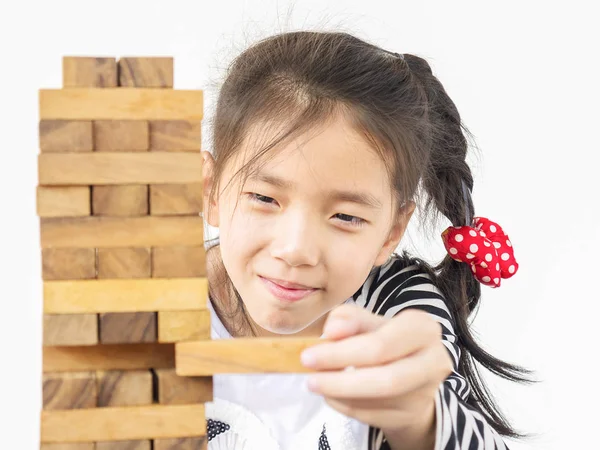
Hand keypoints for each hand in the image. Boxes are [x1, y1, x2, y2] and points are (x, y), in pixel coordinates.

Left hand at [300, 304, 452, 447]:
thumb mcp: (367, 321)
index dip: (341, 353)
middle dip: (340, 381)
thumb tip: (332, 330)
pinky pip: (372, 416)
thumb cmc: (385, 339)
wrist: (409, 373)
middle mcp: (433, 360)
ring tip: (318, 383)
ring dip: (339, 394)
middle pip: (384, 379)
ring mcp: (425, 392)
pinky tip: (333, 394)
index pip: (380, 345)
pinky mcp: (412, 414)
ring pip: (377, 401)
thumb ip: (348, 318)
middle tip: (309, 379)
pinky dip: (345, 406)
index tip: (308, 356)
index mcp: (422, 328)